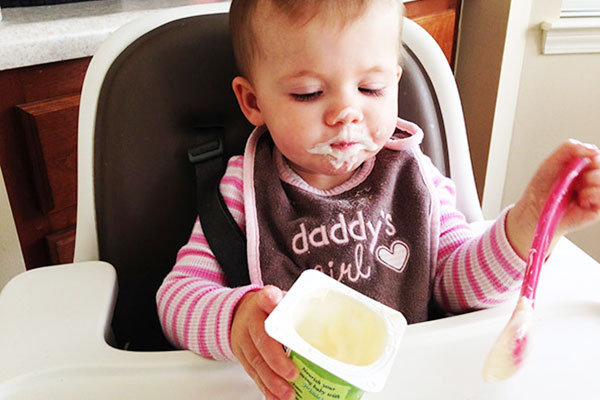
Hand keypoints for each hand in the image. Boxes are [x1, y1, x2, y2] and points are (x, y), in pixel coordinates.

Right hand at [231, 286, 297, 399]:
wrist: (240, 313)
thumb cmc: (270, 309)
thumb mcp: (282, 300)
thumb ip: (299, 307)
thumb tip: (333, 321)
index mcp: (263, 301)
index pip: (267, 297)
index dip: (271, 301)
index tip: (274, 302)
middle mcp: (251, 319)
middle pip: (262, 339)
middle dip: (277, 360)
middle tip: (293, 374)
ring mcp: (244, 338)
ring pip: (256, 362)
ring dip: (272, 381)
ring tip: (287, 394)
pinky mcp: (241, 355)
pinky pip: (253, 374)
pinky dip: (265, 388)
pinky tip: (275, 397)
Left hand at [507, 139, 599, 257]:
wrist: (535, 208)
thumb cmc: (542, 186)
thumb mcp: (552, 162)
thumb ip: (570, 148)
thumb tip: (594, 150)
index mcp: (583, 166)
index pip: (596, 156)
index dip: (590, 157)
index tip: (577, 163)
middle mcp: (592, 178)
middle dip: (591, 169)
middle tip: (576, 177)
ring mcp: (596, 193)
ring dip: (592, 180)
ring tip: (577, 189)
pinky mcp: (597, 208)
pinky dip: (593, 194)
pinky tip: (582, 198)